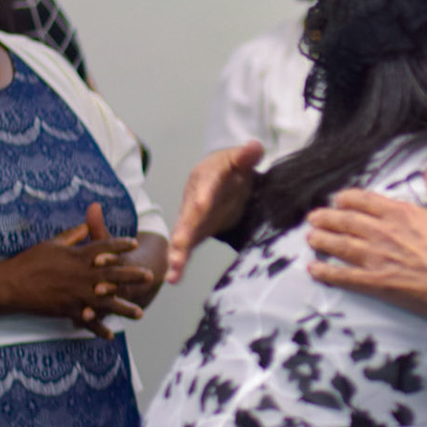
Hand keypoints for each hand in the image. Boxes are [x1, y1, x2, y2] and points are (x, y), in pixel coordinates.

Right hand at [2, 206, 148, 337]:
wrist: (11, 283)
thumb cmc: (30, 261)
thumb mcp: (52, 244)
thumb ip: (72, 236)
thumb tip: (85, 226)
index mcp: (78, 256)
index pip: (104, 247)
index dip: (119, 245)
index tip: (134, 244)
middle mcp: (82, 274)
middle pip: (113, 274)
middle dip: (132, 275)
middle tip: (150, 276)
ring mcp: (77, 293)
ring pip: (106, 301)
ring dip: (123, 308)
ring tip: (139, 313)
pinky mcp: (68, 308)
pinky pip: (87, 320)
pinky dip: (98, 328)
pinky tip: (110, 335)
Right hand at [168, 141, 264, 282]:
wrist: (222, 174)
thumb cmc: (232, 166)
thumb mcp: (241, 159)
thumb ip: (248, 155)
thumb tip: (254, 147)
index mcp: (205, 178)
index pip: (205, 188)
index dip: (203, 196)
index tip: (201, 205)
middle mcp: (194, 199)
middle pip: (188, 217)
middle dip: (184, 233)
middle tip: (179, 247)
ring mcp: (192, 217)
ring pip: (183, 235)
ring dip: (178, 254)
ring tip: (172, 274)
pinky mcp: (195, 230)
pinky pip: (187, 246)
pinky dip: (180, 261)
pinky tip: (173, 279)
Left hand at [306, 160, 426, 355]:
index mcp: (400, 213)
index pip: (364, 200)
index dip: (348, 199)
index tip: (338, 199)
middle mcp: (382, 232)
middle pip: (346, 221)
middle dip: (327, 218)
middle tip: (314, 217)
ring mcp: (376, 257)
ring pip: (340, 245)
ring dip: (323, 240)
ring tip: (310, 237)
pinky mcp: (375, 282)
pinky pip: (343, 275)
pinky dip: (326, 272)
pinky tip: (314, 268)